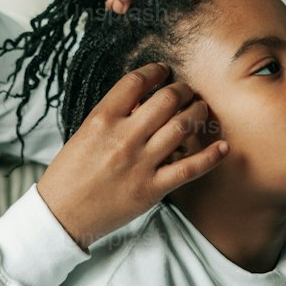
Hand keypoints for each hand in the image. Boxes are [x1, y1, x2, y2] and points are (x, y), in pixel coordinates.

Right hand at [37, 62, 227, 249]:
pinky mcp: (152, 189)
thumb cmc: (69, 173)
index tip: (164, 71)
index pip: (136, 82)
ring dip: (198, 113)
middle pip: (167, 99)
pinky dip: (212, 156)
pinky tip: (223, 146)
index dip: (156, 71)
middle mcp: (124, 138)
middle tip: (187, 91)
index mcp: (102, 119)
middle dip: (183, 90)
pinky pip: (191, 168)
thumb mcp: (84, 134)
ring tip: (201, 110)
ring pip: (183, 127)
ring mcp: (140, 163)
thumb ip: (113, 116)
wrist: (61, 215)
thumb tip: (142, 101)